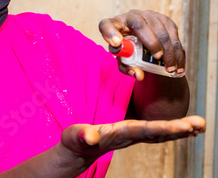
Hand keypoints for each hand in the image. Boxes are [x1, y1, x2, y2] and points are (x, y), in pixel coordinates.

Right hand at [61, 115, 204, 158]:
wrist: (76, 150)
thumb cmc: (74, 142)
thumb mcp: (75, 137)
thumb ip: (82, 136)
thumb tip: (92, 136)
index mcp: (117, 135)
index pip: (144, 130)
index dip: (164, 127)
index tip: (183, 126)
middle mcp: (129, 137)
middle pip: (158, 133)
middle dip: (179, 129)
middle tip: (199, 124)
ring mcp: (132, 136)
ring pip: (159, 133)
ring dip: (180, 129)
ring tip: (199, 125)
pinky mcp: (131, 133)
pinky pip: (155, 131)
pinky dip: (171, 128)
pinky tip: (183, 127)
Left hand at [99, 10, 185, 79]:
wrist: (142, 38)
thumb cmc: (128, 49)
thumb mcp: (124, 59)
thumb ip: (127, 67)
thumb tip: (138, 74)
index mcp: (114, 25)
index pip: (106, 25)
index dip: (110, 33)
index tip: (116, 44)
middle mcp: (130, 16)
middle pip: (138, 24)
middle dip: (150, 42)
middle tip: (157, 58)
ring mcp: (148, 15)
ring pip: (161, 30)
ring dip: (168, 51)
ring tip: (170, 68)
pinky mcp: (164, 19)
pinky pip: (173, 33)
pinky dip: (177, 51)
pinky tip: (178, 64)